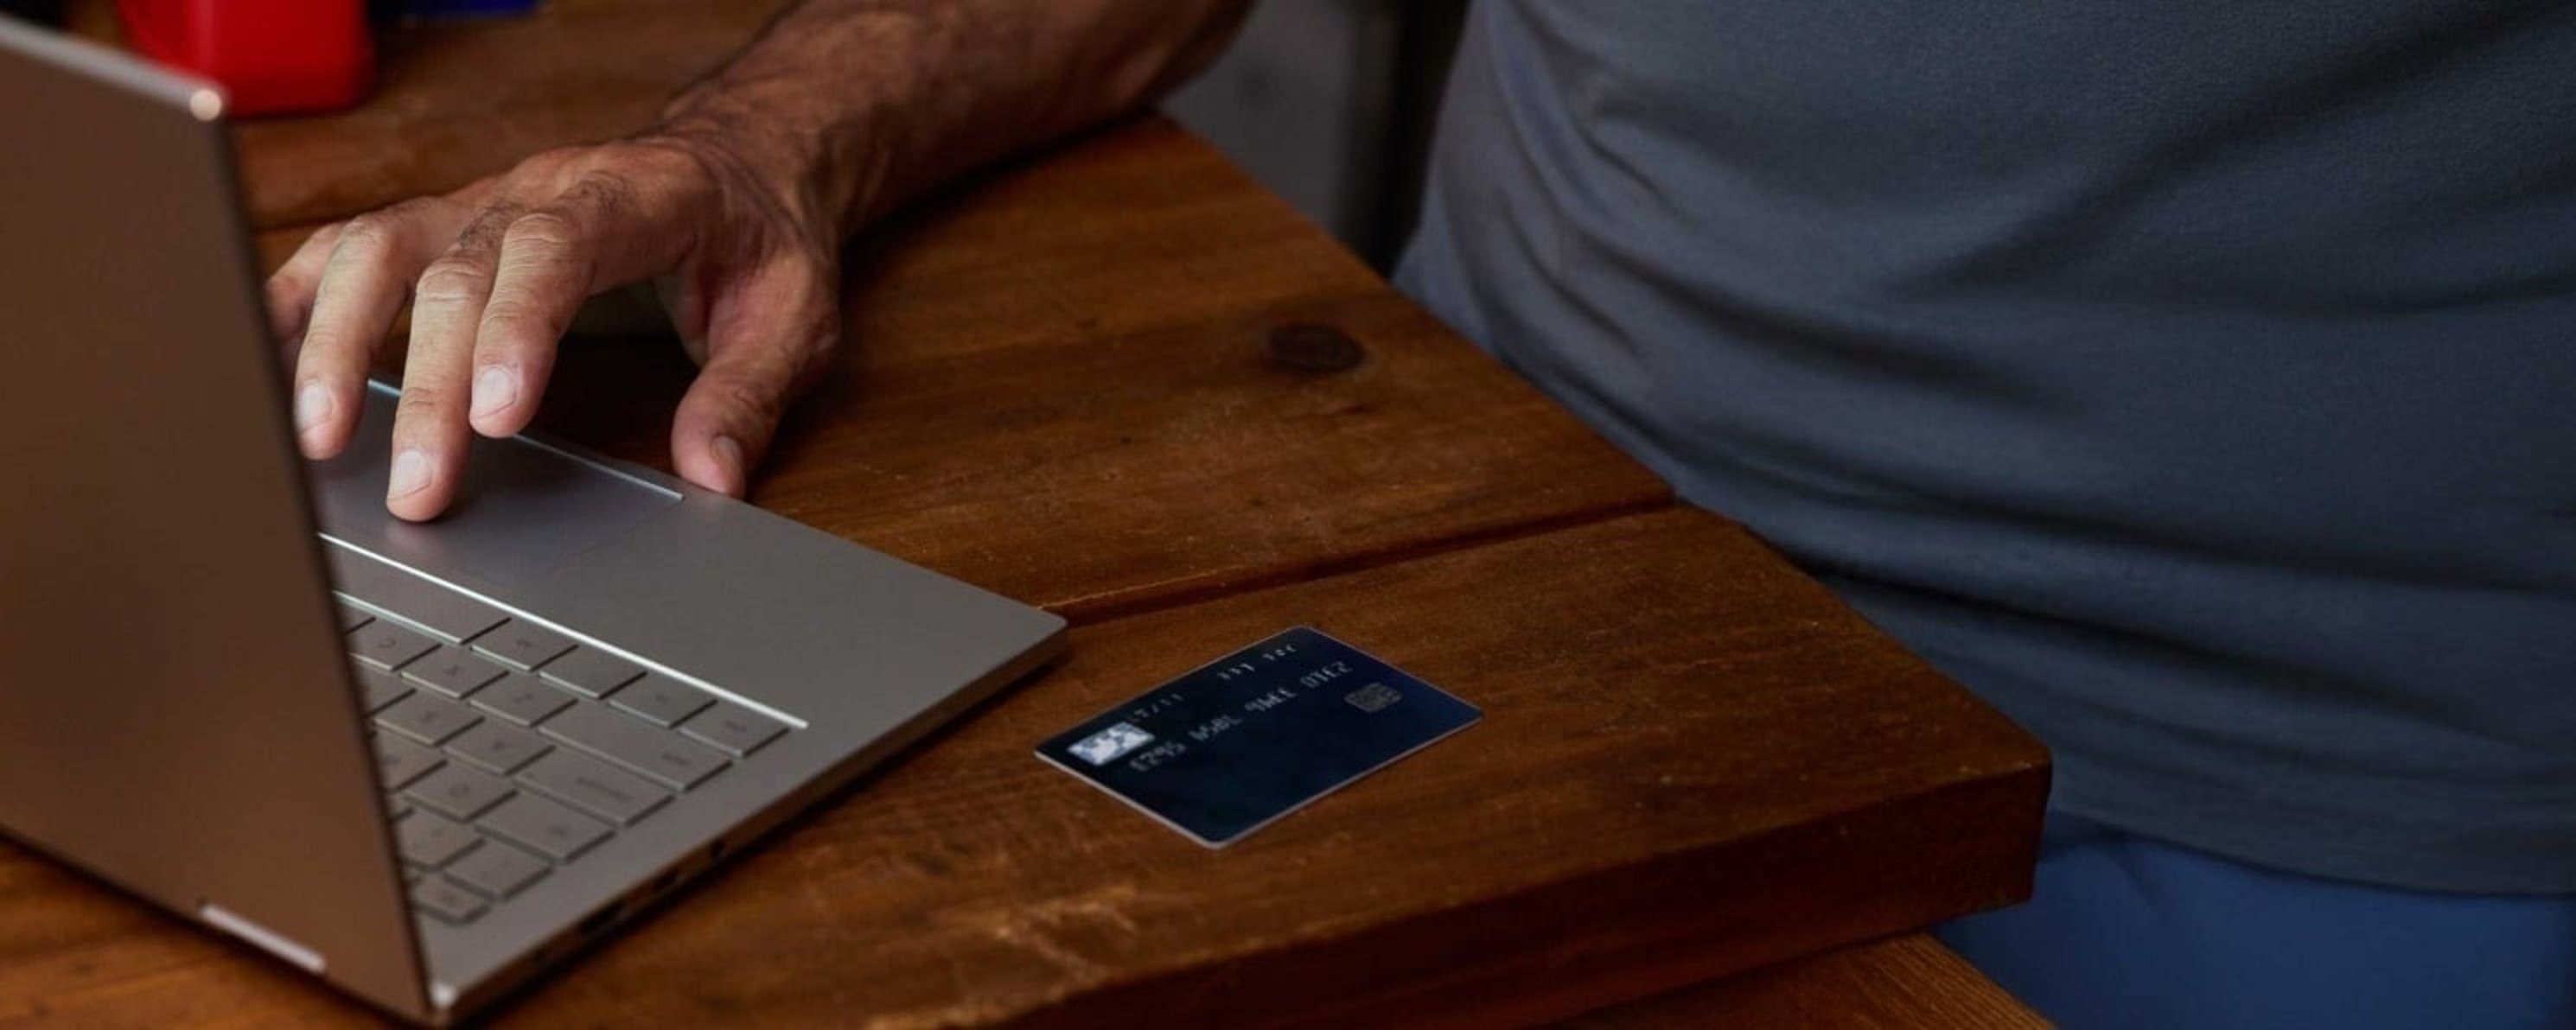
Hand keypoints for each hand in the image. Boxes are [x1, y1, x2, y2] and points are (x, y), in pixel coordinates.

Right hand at [266, 131, 842, 519]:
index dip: (518, 327)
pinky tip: (262, 357)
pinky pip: (355, 249)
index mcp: (637, 197)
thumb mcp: (795, 316)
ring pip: (382, 249)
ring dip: (341, 342)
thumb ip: (749, 392)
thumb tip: (712, 477)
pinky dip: (301, 297)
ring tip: (316, 439)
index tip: (499, 418)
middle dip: (432, 385)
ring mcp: (483, 202)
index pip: (557, 248)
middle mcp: (542, 190)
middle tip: (419, 489)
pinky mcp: (446, 227)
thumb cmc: (760, 241)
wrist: (741, 165)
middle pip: (457, 271)